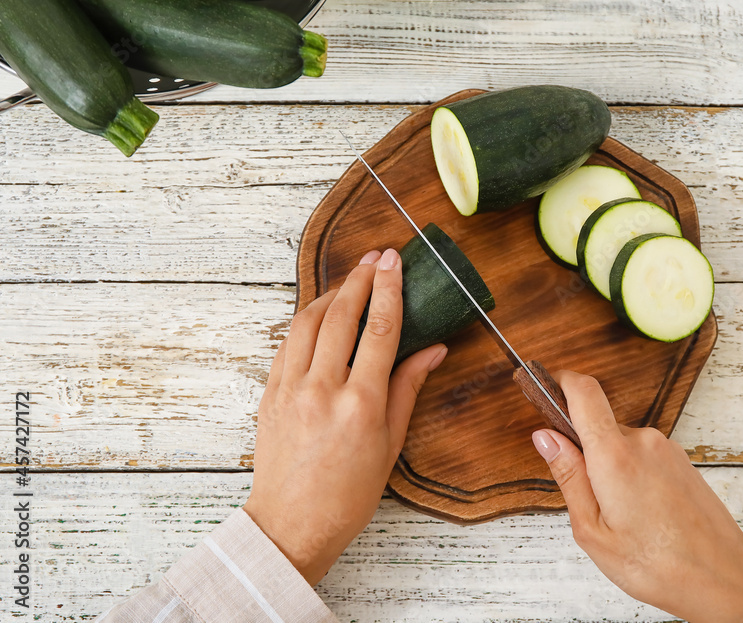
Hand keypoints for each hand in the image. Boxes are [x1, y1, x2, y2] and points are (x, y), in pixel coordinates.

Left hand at [244, 249, 447, 585]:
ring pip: (308, 322)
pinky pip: (287, 343)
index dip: (389, 289)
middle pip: (342, 315)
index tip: (394, 262)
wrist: (292, 524)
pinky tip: (321, 314)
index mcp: (360, 404)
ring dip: (330, 293)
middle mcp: (322, 390)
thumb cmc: (347, 494)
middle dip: (360, 279)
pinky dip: (306, 321)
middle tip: (375, 258)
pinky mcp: (269, 393)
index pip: (380, 330)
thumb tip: (433, 350)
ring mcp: (290, 389)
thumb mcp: (390, 444)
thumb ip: (409, 388)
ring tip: (349, 281)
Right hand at [531, 371, 742, 622]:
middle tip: (589, 503)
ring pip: (620, 445)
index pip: (584, 391)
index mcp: (615, 455)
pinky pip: (643, 457)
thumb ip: (568, 476)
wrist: (724, 579)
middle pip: (599, 425)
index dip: (561, 383)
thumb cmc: (658, 565)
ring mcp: (666, 449)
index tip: (545, 389)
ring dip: (610, 472)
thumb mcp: (592, 530)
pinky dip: (633, 479)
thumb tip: (545, 437)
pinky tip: (643, 516)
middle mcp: (643, 441)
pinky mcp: (681, 460)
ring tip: (623, 519)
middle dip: (585, 456)